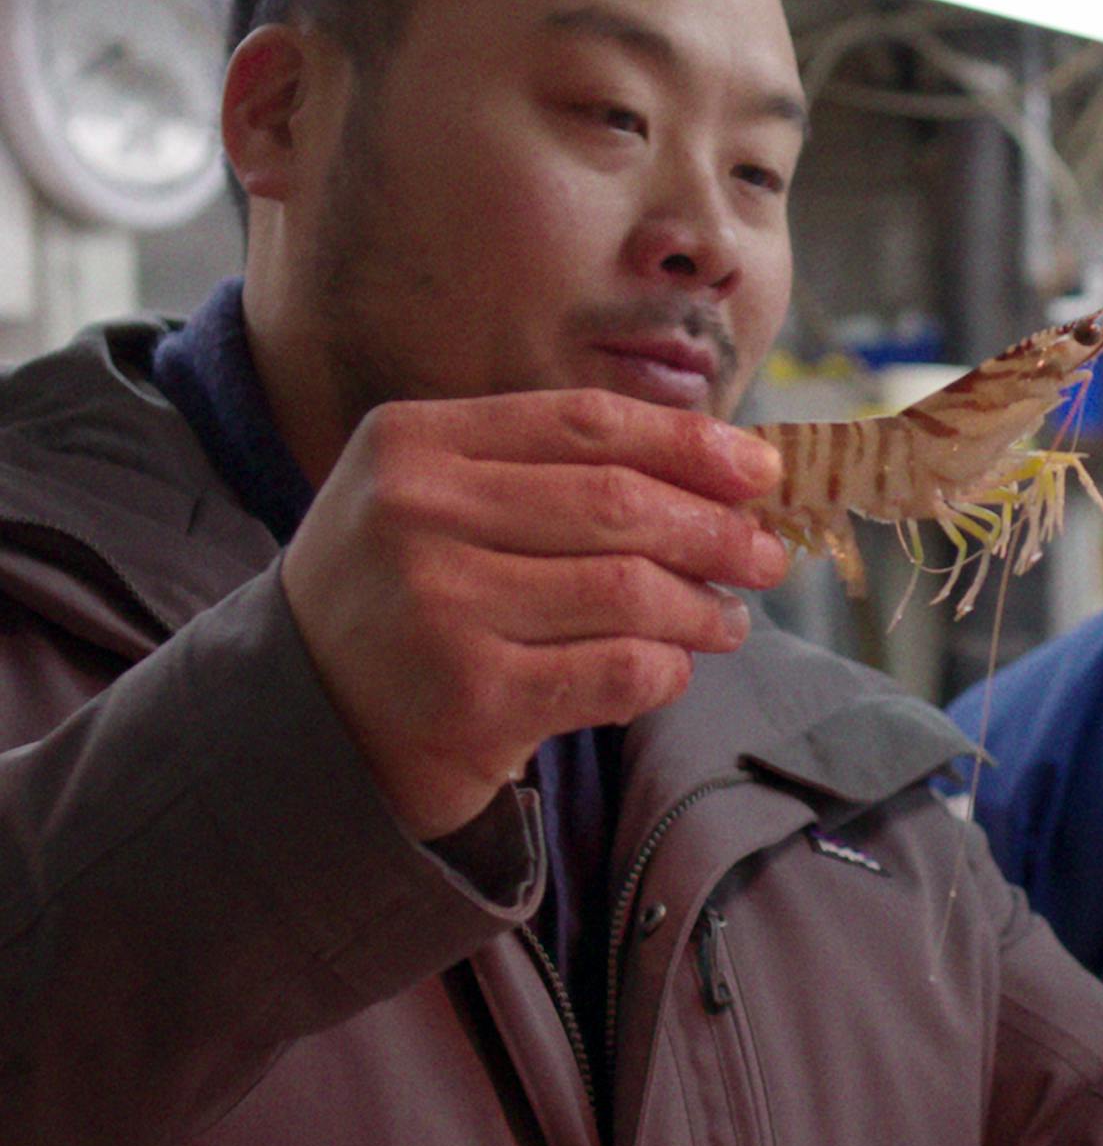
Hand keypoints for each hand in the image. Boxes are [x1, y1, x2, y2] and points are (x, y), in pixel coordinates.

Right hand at [281, 390, 789, 839]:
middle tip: (765, 556)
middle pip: (618, 503)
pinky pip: (618, 669)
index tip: (760, 469)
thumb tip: (724, 471)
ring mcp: (438, 607)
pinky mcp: (469, 699)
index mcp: (416, 442)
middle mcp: (416, 514)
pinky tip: (674, 667)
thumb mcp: (442, 502)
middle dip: (716, 530)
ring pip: (629, 589)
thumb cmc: (403, 598)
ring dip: (702, 606)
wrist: (294, 723)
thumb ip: (557, 473)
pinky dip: (666, 669)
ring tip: (727, 619)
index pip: (586, 422)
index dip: (689, 443)